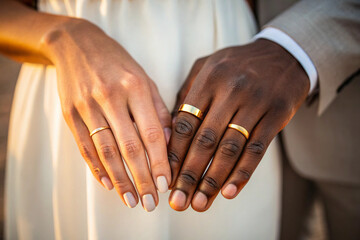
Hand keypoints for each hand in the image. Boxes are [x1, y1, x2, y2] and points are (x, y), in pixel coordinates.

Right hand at [43, 19, 170, 211]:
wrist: (76, 44)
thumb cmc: (118, 63)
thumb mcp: (144, 78)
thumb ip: (158, 110)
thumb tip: (168, 143)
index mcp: (136, 87)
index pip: (152, 133)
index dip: (159, 162)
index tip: (166, 184)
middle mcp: (111, 97)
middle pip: (129, 147)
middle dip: (141, 178)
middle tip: (150, 203)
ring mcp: (87, 105)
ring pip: (106, 151)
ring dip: (119, 179)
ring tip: (130, 199)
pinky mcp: (70, 113)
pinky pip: (84, 146)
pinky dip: (96, 167)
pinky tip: (107, 183)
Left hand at [168, 39, 309, 210]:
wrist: (283, 54)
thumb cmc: (237, 64)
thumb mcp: (208, 66)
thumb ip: (188, 93)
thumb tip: (170, 129)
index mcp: (208, 79)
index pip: (185, 122)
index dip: (173, 152)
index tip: (165, 177)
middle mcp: (230, 91)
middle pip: (205, 140)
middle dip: (189, 174)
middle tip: (177, 201)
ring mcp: (256, 103)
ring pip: (230, 148)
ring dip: (213, 180)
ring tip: (200, 203)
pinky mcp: (277, 114)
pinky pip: (257, 149)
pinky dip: (242, 173)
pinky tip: (229, 191)